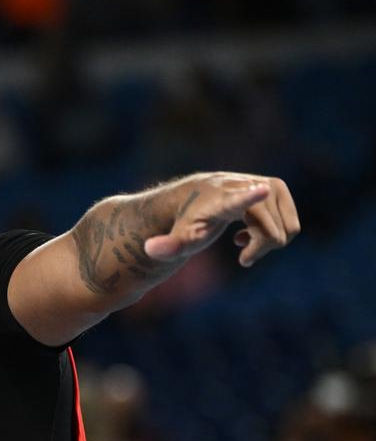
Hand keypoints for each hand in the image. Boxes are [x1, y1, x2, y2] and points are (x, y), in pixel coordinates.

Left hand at [143, 173, 299, 266]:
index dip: (249, 196)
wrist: (195, 196)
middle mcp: (246, 187)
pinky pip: (291, 223)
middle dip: (260, 250)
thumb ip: (167, 246)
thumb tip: (149, 249)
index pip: (237, 199)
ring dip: (268, 242)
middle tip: (242, 256)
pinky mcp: (276, 186)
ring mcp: (265, 185)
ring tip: (244, 239)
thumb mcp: (178, 238)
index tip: (260, 190)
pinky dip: (277, 233)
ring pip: (286, 230)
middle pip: (272, 233)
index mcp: (222, 200)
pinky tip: (253, 230)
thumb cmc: (187, 221)